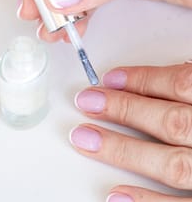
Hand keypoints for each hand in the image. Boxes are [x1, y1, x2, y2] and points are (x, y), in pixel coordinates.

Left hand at [70, 63, 191, 200]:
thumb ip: (191, 89)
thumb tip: (154, 82)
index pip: (180, 84)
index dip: (142, 79)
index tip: (110, 79)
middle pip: (169, 121)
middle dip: (123, 109)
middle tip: (87, 102)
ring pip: (171, 162)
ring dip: (123, 150)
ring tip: (86, 139)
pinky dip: (147, 201)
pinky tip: (116, 194)